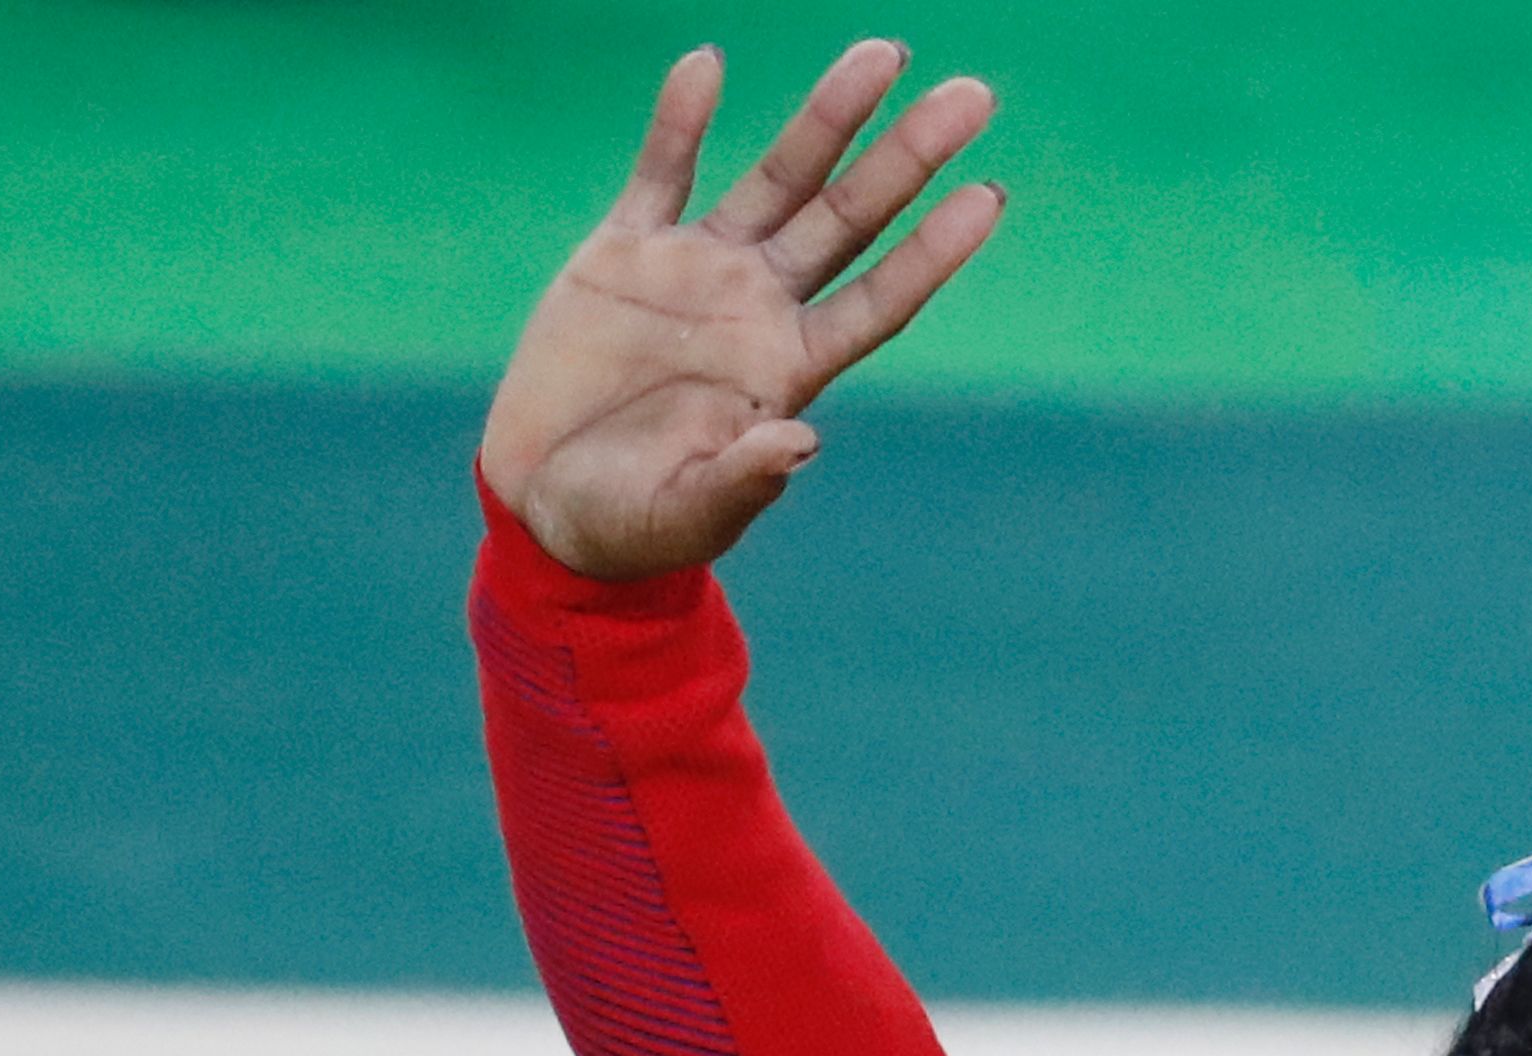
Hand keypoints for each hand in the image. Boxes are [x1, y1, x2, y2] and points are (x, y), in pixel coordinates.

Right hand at [477, 40, 1003, 582]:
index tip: (987, 197)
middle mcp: (757, 309)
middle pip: (849, 219)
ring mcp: (696, 272)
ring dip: (828, 116)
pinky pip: (662, 170)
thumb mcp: (688, 513)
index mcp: (786, 370)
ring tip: (883, 53)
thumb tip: (803, 445)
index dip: (932, 251)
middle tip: (973, 96)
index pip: (879, 299)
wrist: (544, 508)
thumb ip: (743, 481)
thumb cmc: (629, 527)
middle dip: (907, 156)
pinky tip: (708, 64)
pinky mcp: (624, 254)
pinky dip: (682, 119)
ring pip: (779, 178)